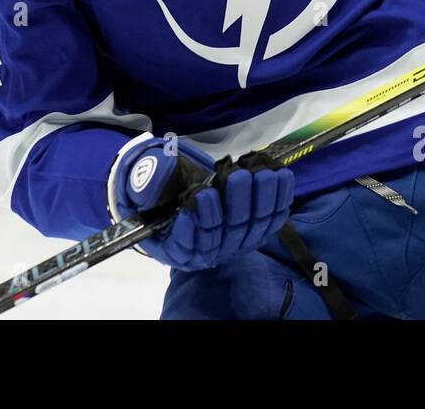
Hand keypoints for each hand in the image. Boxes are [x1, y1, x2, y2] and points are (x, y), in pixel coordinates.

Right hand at [112, 137, 293, 269]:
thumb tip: (155, 182)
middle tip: (236, 176)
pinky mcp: (253, 234)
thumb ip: (146, 183)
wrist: (180, 186)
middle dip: (234, 205)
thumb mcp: (143, 184)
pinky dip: (278, 200)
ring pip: (250, 229)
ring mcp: (231, 244)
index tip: (201, 195)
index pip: (186, 244)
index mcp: (173, 246)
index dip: (197, 222)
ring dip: (259, 201)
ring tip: (260, 174)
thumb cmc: (160, 187)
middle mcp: (204, 252)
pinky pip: (270, 222)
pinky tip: (280, 177)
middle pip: (223, 236)